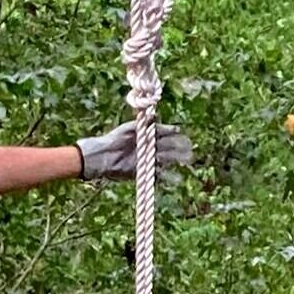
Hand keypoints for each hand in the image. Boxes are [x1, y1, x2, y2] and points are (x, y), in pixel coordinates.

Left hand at [77, 120, 192, 181]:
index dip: (173, 132)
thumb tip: (156, 115)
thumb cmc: (114, 139)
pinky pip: (157, 175)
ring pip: (166, 160)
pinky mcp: (142, 171)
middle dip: (179, 147)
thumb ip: (144, 124)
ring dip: (177, 160)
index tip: (180, 131)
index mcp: (146, 135)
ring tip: (188, 159)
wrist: (103, 156)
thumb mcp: (130, 128)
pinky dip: (167, 177)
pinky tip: (177, 178)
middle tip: (190, 147)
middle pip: (168, 147)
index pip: (164, 133)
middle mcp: (148, 147)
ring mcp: (146, 160)